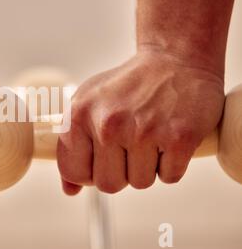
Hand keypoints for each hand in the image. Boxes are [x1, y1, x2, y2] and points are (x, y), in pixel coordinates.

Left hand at [57, 51, 224, 194]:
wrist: (175, 59)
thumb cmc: (127, 87)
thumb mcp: (89, 105)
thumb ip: (73, 147)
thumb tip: (70, 190)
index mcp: (78, 115)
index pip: (74, 172)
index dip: (89, 172)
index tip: (102, 158)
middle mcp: (107, 123)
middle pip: (108, 185)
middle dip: (121, 172)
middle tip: (130, 145)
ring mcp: (143, 131)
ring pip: (140, 183)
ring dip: (147, 167)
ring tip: (151, 136)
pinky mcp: (179, 137)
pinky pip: (169, 177)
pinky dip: (171, 165)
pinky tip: (169, 138)